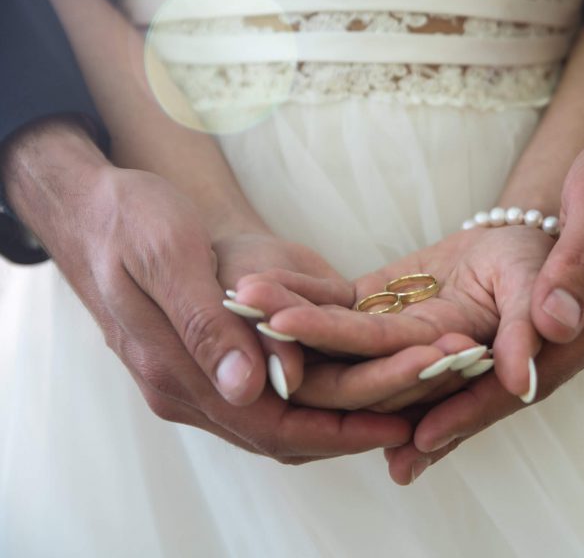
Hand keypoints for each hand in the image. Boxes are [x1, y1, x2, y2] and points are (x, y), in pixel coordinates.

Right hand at [2, 121, 410, 461]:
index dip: (339, 431)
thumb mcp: (167, 255)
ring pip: (280, 424)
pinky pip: (269, 399)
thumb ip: (205, 323)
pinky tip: (354, 378)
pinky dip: (316, 398)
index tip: (399, 422)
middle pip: (284, 436)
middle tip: (421, 408)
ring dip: (341, 416)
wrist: (99, 209)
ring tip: (403, 398)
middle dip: (354, 427)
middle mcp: (185, 391)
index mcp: (175, 371)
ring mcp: (194, 382)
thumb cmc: (132, 219)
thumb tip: (248, 389)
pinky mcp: (204, 364)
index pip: (271, 428)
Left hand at [256, 223, 554, 401]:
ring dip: (288, 315)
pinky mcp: (378, 307)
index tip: (288, 331)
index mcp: (458, 360)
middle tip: (246, 320)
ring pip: (333, 334)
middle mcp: (416, 358)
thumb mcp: (541, 289)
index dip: (351, 356)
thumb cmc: (544, 261)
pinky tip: (259, 279)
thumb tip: (522, 383)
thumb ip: (530, 333)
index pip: (400, 367)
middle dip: (299, 340)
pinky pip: (334, 302)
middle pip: (352, 359)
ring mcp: (391, 334)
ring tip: (240, 293)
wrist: (525, 244)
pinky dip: (300, 289)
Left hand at [383, 44, 583, 483]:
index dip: (479, 404)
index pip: (538, 371)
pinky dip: (484, 377)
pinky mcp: (576, 315)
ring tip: (410, 442)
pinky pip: (525, 355)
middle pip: (523, 388)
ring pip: (521, 378)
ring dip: (468, 410)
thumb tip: (555, 327)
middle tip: (402, 460)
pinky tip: (449, 390)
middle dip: (462, 422)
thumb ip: (581, 261)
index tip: (428, 432)